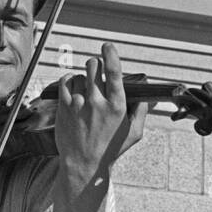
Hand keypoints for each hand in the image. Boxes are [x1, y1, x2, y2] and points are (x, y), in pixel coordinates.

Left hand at [54, 43, 148, 186]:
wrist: (84, 165)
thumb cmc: (111, 149)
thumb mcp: (134, 134)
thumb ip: (142, 112)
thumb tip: (147, 95)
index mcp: (117, 107)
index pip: (113, 72)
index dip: (110, 54)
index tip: (108, 46)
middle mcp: (97, 103)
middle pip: (94, 66)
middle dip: (96, 66)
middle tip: (97, 74)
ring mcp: (78, 104)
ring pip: (80, 74)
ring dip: (84, 79)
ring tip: (87, 93)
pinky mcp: (64, 107)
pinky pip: (66, 81)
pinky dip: (70, 81)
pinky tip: (75, 91)